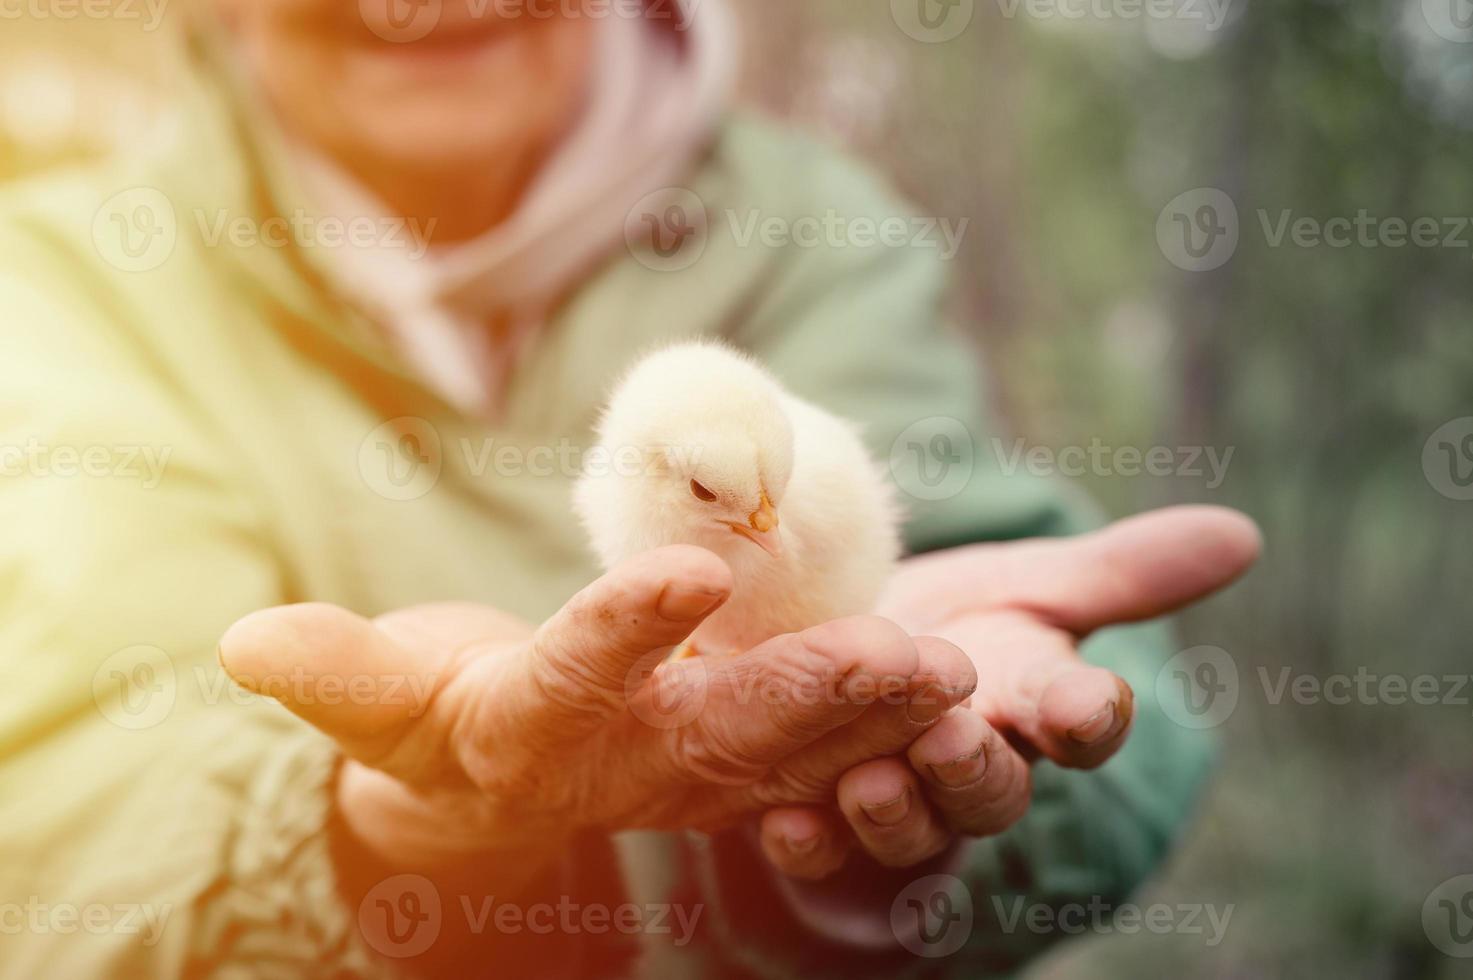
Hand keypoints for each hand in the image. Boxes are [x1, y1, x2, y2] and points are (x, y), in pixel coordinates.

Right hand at [216, 545, 978, 894]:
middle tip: (906, 655)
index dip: (626, 630)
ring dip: (879, 712)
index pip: (581, 675)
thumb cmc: (442, 726)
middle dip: (813, 693)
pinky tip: (966, 690)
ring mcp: (707, 769)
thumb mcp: (385, 701)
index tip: (688, 571)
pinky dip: (893, 726)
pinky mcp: (754, 758)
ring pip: (803, 741)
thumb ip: (335, 672)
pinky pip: (833, 746)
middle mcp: (637, 762)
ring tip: (957, 670)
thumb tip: (241, 642)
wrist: (502, 796)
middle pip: (728, 727)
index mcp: (542, 731)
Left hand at [756, 505, 1261, 877]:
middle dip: (974, 769)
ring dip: (894, 811)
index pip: (1079, 722)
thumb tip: (1244, 532)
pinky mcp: (818, 827)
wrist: (844, 666)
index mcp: (1030, 708)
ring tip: (872, 783)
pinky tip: (784, 823)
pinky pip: (816, 849)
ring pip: (907, 826)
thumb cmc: (952, 628)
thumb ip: (1119, 572)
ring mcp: (898, 805)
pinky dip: (805, 841)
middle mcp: (971, 768)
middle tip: (953, 738)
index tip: (1088, 702)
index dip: (1087, 716)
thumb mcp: (1027, 587)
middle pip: (990, 789)